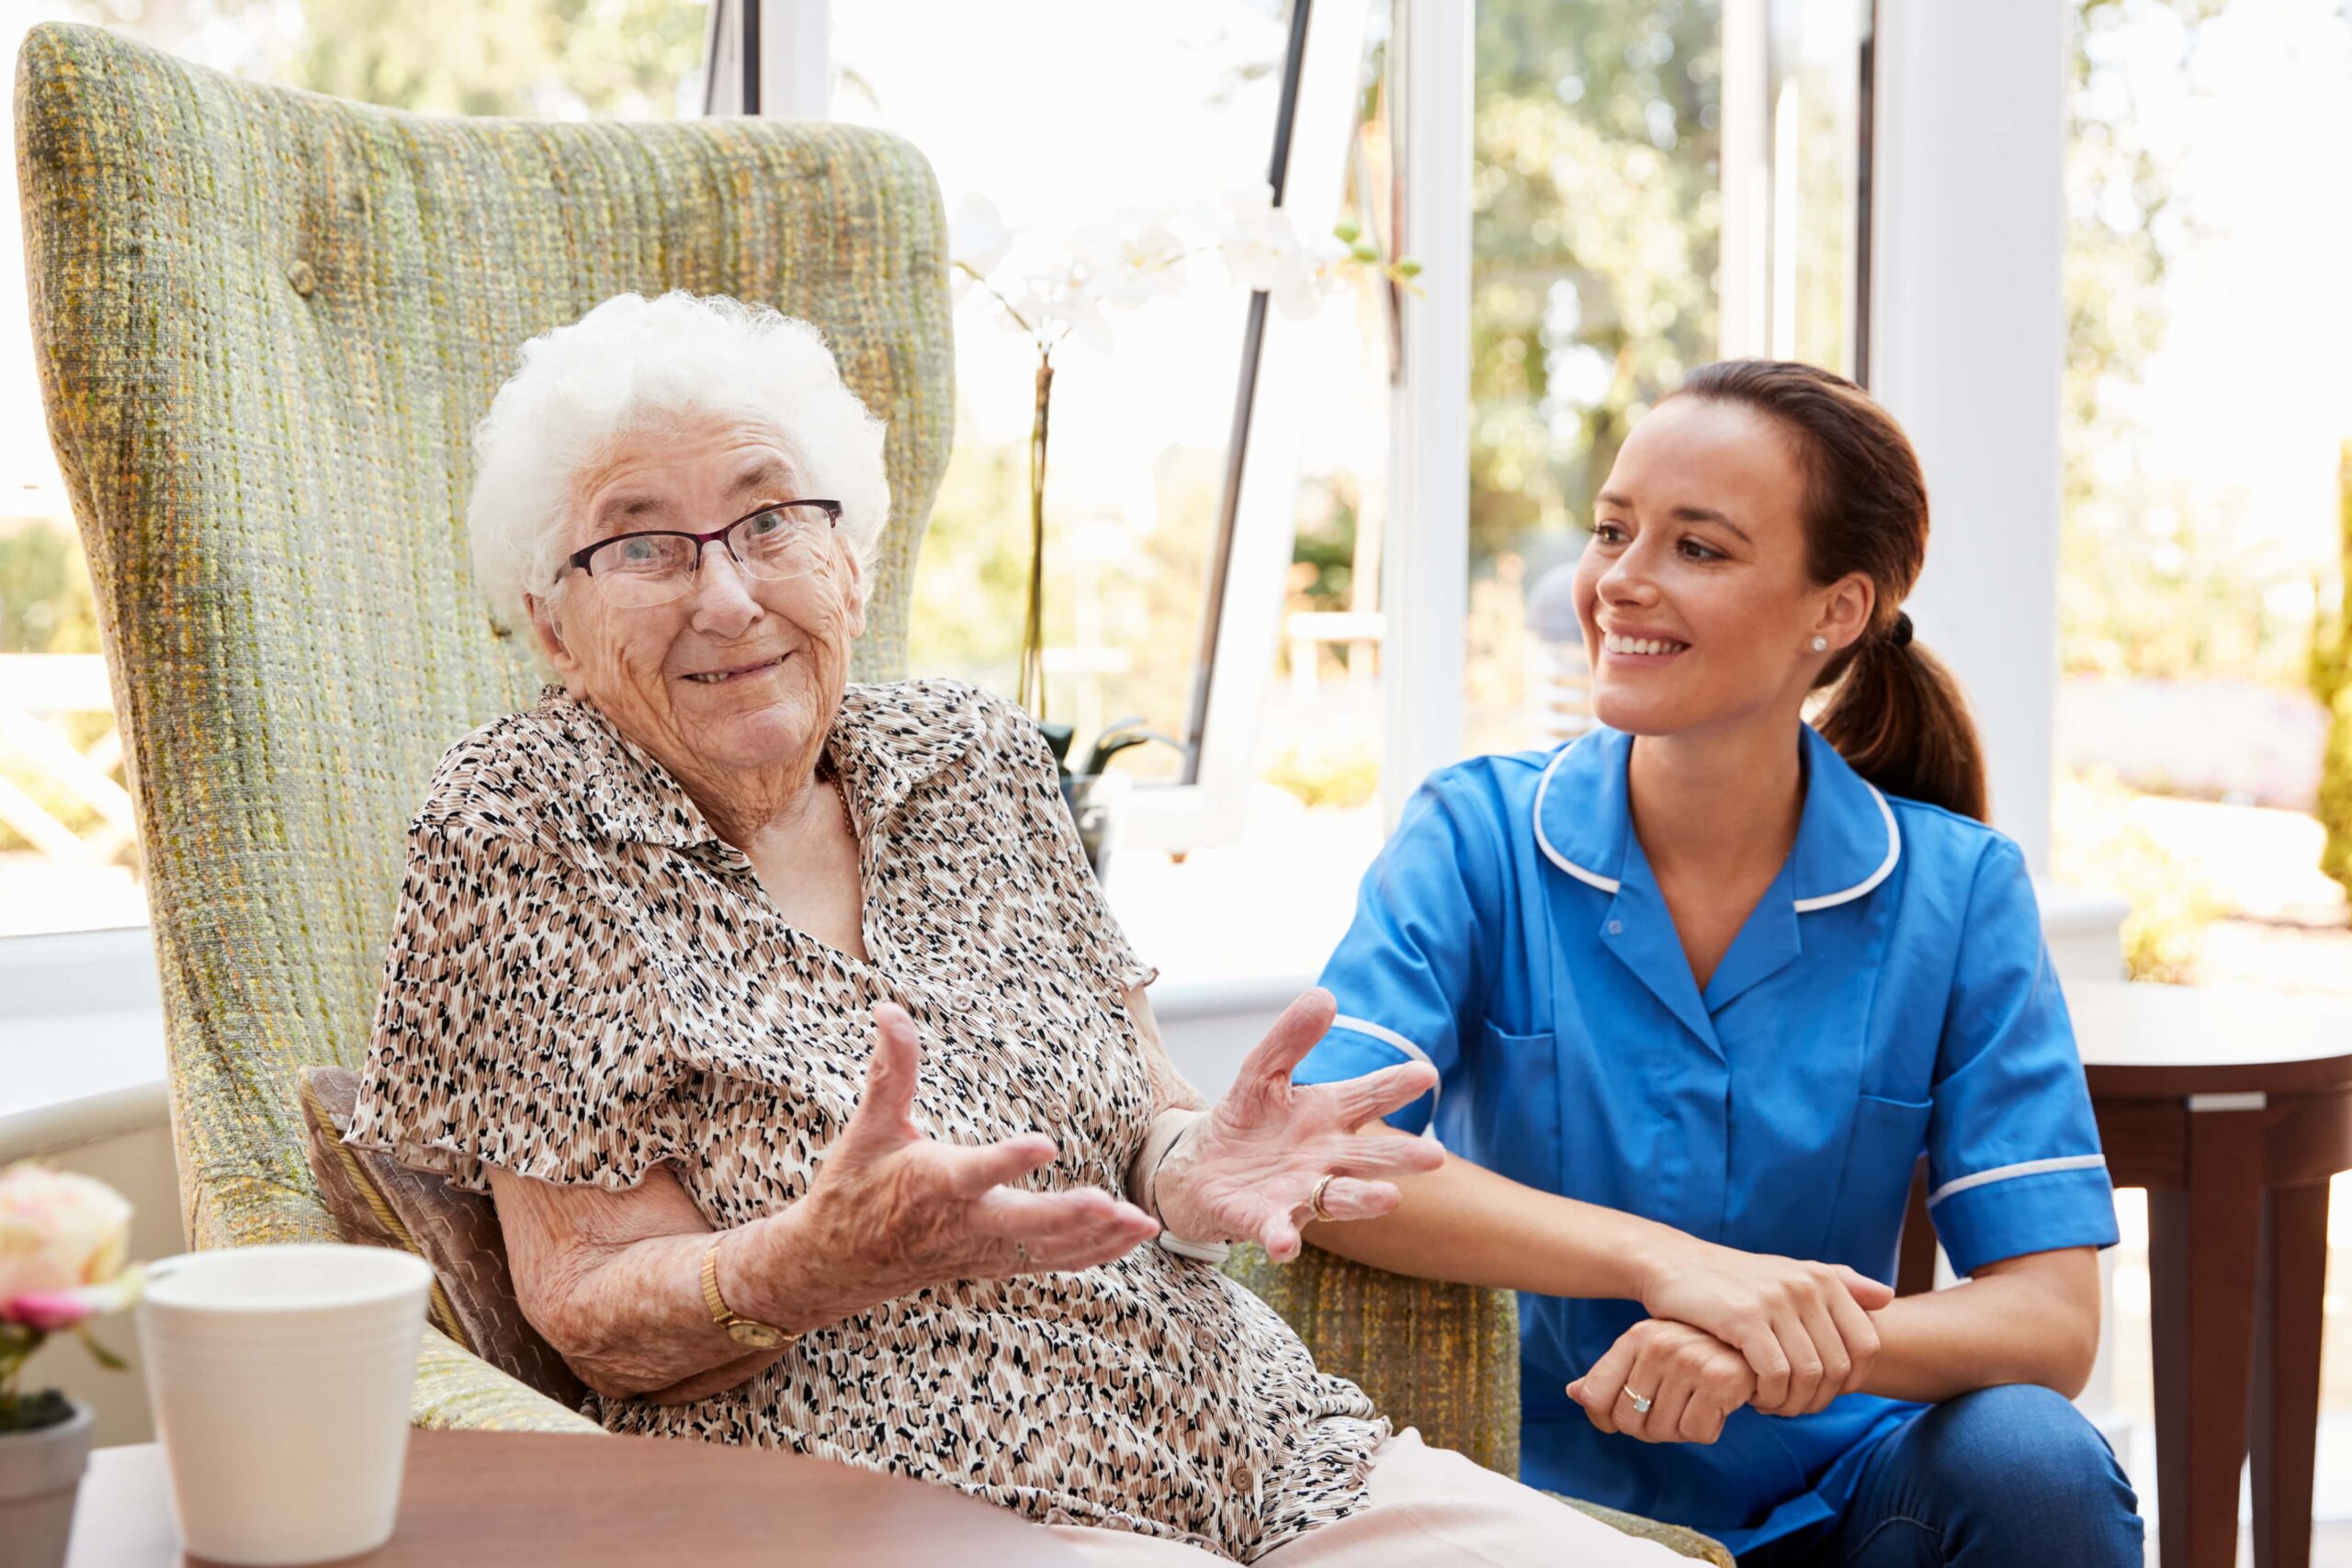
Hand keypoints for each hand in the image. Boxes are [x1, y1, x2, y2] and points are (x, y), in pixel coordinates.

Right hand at [785, 1005, 1160, 1320]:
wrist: (837, 1264)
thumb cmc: (852, 1189)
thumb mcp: (868, 1128)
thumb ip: (890, 1071)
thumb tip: (889, 1009)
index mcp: (930, 1185)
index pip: (974, 1173)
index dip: (1007, 1161)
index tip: (1046, 1143)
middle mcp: (961, 1224)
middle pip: (1023, 1225)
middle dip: (1068, 1217)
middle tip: (1111, 1205)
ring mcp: (982, 1251)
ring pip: (1046, 1252)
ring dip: (1096, 1240)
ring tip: (1143, 1222)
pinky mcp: (995, 1264)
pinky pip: (1051, 1264)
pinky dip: (1093, 1255)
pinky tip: (1130, 1239)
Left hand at [1152, 989, 1444, 1261]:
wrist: (1203, 1168)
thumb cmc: (1247, 1119)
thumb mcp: (1261, 1070)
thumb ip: (1290, 1038)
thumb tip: (1325, 995)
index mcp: (1329, 1116)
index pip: (1369, 1097)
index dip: (1395, 1086)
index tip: (1424, 1073)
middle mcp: (1326, 1158)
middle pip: (1369, 1158)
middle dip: (1401, 1158)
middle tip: (1434, 1156)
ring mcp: (1300, 1192)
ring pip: (1338, 1198)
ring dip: (1363, 1201)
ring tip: (1389, 1198)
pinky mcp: (1266, 1221)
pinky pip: (1278, 1232)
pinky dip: (1283, 1239)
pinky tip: (1285, 1245)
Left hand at [1568, 1319, 1755, 1443]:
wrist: (1753, 1342)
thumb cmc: (1695, 1351)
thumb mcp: (1648, 1353)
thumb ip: (1610, 1375)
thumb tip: (1574, 1394)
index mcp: (1636, 1337)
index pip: (1595, 1395)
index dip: (1604, 1418)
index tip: (1621, 1419)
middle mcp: (1659, 1345)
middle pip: (1628, 1422)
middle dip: (1647, 1428)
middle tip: (1670, 1411)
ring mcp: (1689, 1361)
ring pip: (1662, 1431)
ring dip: (1679, 1429)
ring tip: (1695, 1404)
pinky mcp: (1719, 1380)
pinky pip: (1697, 1433)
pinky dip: (1708, 1429)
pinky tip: (1716, 1406)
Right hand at [1638, 1242, 1888, 1416]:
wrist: (1675, 1265)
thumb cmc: (1736, 1279)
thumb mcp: (1789, 1273)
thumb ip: (1840, 1284)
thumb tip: (1886, 1297)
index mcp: (1824, 1278)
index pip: (1867, 1346)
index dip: (1852, 1382)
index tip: (1822, 1392)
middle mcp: (1806, 1286)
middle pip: (1839, 1367)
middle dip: (1819, 1399)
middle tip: (1792, 1406)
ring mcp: (1775, 1301)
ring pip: (1809, 1375)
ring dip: (1793, 1403)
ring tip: (1772, 1404)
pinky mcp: (1744, 1318)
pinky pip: (1775, 1374)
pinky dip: (1769, 1396)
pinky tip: (1754, 1396)